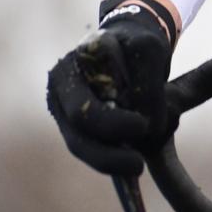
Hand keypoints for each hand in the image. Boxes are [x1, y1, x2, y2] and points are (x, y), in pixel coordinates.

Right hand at [46, 0, 174, 176]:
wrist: (126, 41)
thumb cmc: (137, 45)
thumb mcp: (149, 52)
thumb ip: (148, 87)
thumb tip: (148, 130)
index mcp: (76, 62)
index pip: (88, 101)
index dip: (115, 121)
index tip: (144, 127)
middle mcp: (62, 84)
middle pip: (79, 126)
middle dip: (107, 152)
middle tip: (138, 164)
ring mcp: (64, 104)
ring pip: (78, 143)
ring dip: (107, 160)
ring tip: (136, 169)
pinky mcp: (73, 123)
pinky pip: (87, 147)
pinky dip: (107, 159)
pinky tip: (127, 170)